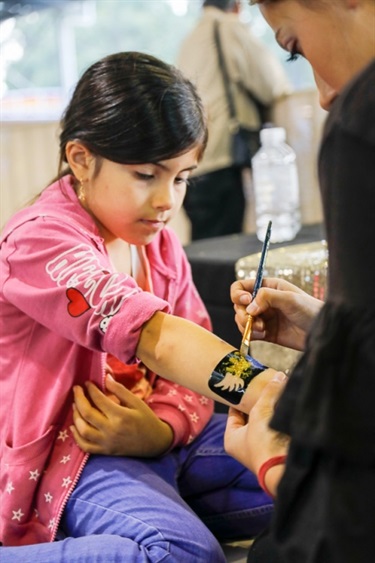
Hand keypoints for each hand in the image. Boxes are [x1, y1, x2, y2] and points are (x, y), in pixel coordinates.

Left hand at [70, 374, 173, 456]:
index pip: (99, 400)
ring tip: (75, 405)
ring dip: (76, 416)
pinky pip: (85, 446)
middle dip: (78, 399)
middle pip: (87, 414)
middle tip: (76, 389)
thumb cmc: (146, 419)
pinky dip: (76, 437)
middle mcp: (111, 430)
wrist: (155, 442)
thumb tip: (105, 378)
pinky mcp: (105, 451)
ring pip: (83, 430)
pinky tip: (74, 426)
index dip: (90, 389)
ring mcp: (107, 442)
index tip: (87, 383)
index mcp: (120, 416)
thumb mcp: (136, 402)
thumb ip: (120, 390)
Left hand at [224, 372, 289, 495]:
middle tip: (266, 383)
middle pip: (252, 415)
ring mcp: (263, 446)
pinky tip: (287, 401)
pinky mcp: (279, 446)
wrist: (286, 468)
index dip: (239, 396)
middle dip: (259, 400)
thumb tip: (278, 375)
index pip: (233, 411)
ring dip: (273, 407)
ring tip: (278, 388)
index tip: (247, 382)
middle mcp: (245, 443)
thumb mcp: (260, 412)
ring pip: (267, 419)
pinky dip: (282, 415)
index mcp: (232, 437)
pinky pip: (279, 425)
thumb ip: (268, 392)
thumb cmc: (263, 443)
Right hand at [231, 277, 322, 350]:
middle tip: (253, 319)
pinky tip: (262, 335)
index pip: (242, 286)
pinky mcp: (266, 333)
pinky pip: (249, 333)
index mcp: (268, 287)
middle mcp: (263, 302)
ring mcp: (264, 318)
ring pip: (242, 320)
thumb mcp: (290, 298)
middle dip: (243, 313)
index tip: (246, 300)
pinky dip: (250, 335)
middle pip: (239, 305)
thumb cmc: (311, 310)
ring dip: (247, 325)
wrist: (322, 333)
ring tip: (262, 329)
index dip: (239, 294)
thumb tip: (249, 307)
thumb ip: (267, 297)